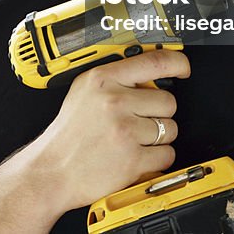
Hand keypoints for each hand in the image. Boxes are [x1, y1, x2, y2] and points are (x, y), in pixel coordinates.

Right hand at [34, 49, 189, 210]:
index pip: (154, 62)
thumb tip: (149, 76)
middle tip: (137, 121)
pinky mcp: (133, 159)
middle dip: (158, 113)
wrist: (52, 171)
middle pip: (168, 101)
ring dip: (158, 138)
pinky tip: (135, 156)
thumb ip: (113, 80)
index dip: (177, 62)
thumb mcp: (83, 92)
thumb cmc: (68, 135)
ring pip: (171, 129)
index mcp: (101, 79)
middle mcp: (114, 101)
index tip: (182, 67)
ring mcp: (125, 130)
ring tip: (132, 140)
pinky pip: (167, 155)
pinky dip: (156, 160)